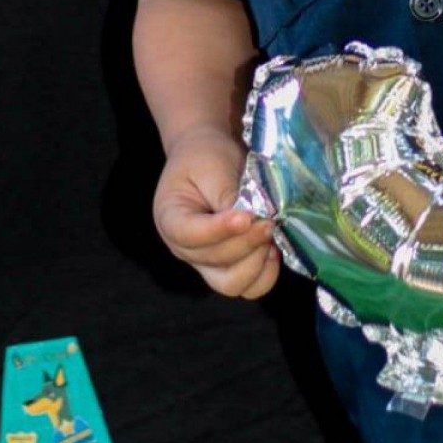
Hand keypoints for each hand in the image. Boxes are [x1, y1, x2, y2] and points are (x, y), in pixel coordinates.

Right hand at [153, 126, 280, 298]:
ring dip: (255, 263)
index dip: (219, 230)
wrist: (209, 155)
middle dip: (245, 243)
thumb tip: (252, 221)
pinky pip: (247, 287)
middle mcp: (183, 248)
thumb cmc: (206, 157)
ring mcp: (205, 263)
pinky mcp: (228, 267)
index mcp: (169, 218)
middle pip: (214, 261)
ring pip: (231, 283)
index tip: (246, 217)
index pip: (190, 235)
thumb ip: (228, 195)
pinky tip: (273, 250)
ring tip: (270, 235)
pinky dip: (264, 275)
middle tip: (268, 221)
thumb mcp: (213, 166)